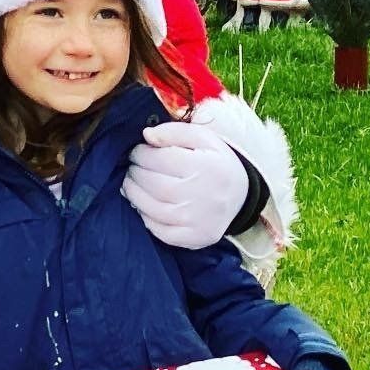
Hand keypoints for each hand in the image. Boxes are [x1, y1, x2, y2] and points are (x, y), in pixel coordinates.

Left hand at [122, 121, 248, 249]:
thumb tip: (146, 135)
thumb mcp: (205, 139)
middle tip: (130, 168)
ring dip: (133, 195)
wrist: (241, 198)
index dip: (140, 154)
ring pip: (151, 208)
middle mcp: (201, 194)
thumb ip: (175, 131)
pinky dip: (144, 217)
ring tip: (128, 184)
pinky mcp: (193, 237)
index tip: (135, 152)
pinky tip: (141, 205)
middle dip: (134, 174)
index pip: (161, 159)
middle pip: (153, 184)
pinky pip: (159, 230)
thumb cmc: (217, 164)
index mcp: (206, 166)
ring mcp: (196, 220)